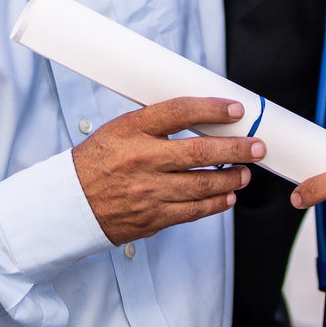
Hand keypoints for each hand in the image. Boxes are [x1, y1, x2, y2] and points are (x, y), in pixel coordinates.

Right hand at [72, 98, 264, 245]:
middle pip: (200, 152)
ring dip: (232, 178)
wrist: (69, 203)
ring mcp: (148, 191)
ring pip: (203, 184)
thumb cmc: (96, 162)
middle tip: (256, 146)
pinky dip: (215, 204)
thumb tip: (200, 115)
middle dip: (236, 149)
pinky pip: (193, 211)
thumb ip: (156, 123)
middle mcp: (142, 159)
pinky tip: (227, 196)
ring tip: (245, 172)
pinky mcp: (152, 217)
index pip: (180, 112)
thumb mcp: (119, 129)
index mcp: (132, 130)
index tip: (236, 111)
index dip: (213, 109)